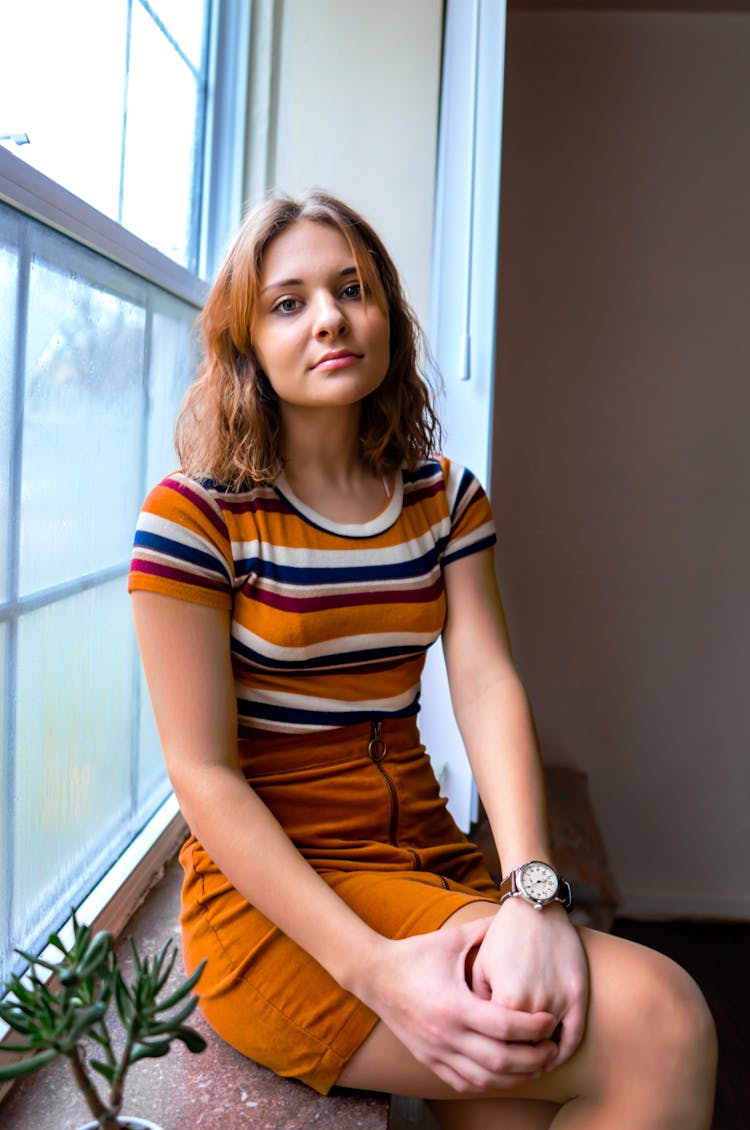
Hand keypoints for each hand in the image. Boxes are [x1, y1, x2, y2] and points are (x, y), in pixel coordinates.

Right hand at [354, 917, 560, 1092]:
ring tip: (536, 1064)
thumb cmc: (415, 954)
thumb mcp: (450, 939)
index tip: (549, 1021)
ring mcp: (436, 1052)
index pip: (503, 1026)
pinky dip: (489, 1083)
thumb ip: (484, 931)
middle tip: (552, 1048)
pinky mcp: (429, 1061)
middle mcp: (445, 1034)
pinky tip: (505, 1073)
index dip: (533, 1028)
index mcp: (453, 1003)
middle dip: (533, 1058)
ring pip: (485, 1079)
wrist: (375, 976)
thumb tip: (514, 916)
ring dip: (516, 1077)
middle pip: (500, 1060)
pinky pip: (464, 1084)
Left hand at [470, 899, 588, 1068]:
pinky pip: (574, 1037)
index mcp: (506, 1000)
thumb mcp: (481, 966)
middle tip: (509, 1068)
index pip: (499, 1045)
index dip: (493, 1053)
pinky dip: (563, 1052)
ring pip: (549, 1047)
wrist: (536, 908)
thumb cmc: (503, 937)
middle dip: (515, 1062)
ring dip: (539, 1059)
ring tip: (530, 1065)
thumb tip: (475, 1033)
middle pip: (524, 1051)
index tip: (488, 1060)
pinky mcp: (578, 995)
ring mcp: (559, 1001)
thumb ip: (478, 1002)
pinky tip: (554, 1055)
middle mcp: (534, 1005)